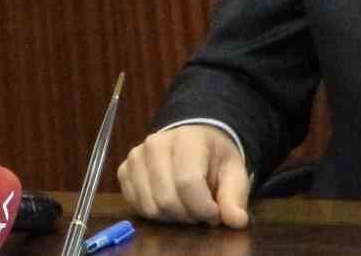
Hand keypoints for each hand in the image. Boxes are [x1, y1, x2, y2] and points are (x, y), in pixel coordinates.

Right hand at [116, 124, 250, 227]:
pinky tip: (169, 201)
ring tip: (186, 205)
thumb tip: (236, 221)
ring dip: (172, 216)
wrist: (193, 140)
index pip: (188, 183)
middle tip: (202, 210)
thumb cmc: (214, 157)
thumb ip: (235, 196)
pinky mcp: (124, 170)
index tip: (215, 214)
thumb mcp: (234, 172)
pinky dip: (155, 212)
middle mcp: (155, 144)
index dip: (203, 208)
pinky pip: (136, 205)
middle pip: (167, 199)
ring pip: (151, 207)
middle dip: (189, 214)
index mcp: (187, 139)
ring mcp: (136, 157)